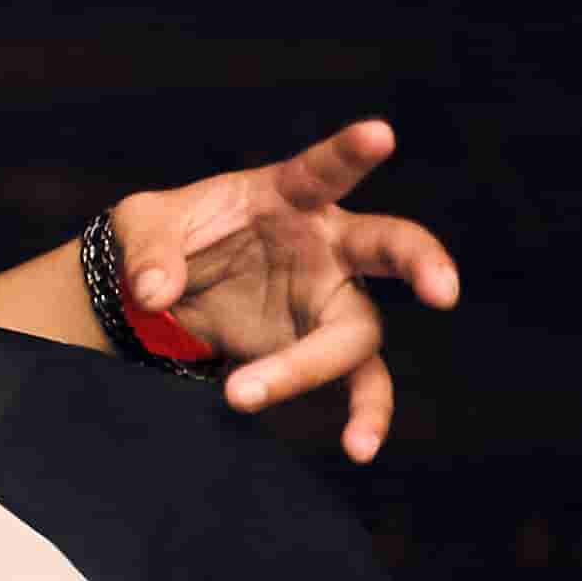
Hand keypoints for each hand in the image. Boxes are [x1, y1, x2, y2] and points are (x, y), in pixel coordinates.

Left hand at [109, 120, 459, 463]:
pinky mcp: (320, 344)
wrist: (157, 292)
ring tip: (241, 392)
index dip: (351, 151)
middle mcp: (328, 244)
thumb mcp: (138, 227)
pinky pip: (359, 381)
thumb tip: (155, 291)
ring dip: (309, 366)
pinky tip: (359, 447)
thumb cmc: (164, 239)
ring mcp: (330, 297)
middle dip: (421, 262)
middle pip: (391, 246)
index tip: (382, 133)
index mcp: (288, 195)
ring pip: (358, 331)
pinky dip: (364, 413)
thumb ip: (147, 250)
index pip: (323, 168)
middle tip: (444, 291)